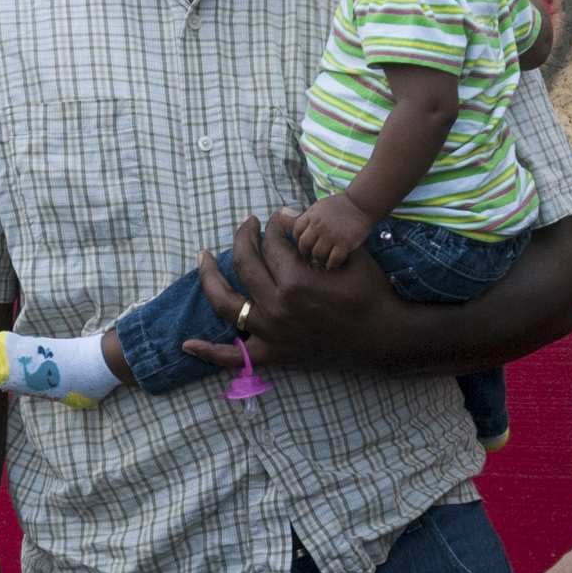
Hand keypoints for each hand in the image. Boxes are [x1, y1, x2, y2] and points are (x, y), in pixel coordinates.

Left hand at [179, 213, 402, 371]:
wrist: (384, 337)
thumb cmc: (370, 291)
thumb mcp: (347, 254)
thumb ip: (313, 233)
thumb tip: (283, 214)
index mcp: (295, 280)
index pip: (271, 243)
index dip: (273, 226)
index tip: (275, 220)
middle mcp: (276, 307)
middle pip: (245, 264)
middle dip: (244, 237)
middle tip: (247, 224)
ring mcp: (271, 333)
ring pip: (226, 304)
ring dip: (210, 278)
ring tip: (204, 258)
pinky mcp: (274, 354)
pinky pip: (234, 358)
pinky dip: (208, 353)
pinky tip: (187, 345)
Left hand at [291, 195, 375, 268]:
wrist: (361, 204)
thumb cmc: (338, 206)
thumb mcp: (317, 207)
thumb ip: (303, 216)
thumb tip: (280, 215)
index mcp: (311, 216)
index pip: (296, 232)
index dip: (299, 241)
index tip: (305, 246)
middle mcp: (319, 225)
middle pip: (304, 245)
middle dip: (306, 253)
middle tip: (312, 257)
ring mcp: (332, 234)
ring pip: (317, 254)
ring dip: (319, 259)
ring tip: (323, 261)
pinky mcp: (345, 243)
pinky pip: (333, 260)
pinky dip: (332, 264)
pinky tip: (333, 263)